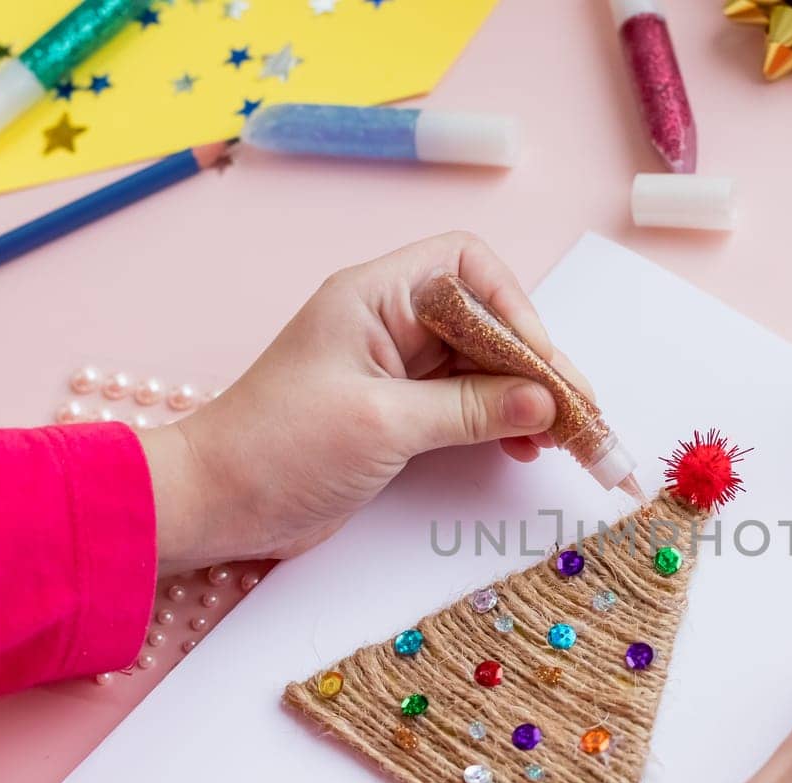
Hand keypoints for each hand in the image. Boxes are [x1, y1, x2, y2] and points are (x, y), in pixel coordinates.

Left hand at [139, 231, 591, 571]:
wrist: (212, 505)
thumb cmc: (277, 451)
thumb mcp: (383, 426)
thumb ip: (470, 410)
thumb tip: (546, 402)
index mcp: (374, 297)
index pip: (467, 268)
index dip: (514, 308)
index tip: (541, 367)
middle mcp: (387, 322)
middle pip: (485, 320)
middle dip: (535, 364)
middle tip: (579, 415)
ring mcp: (392, 368)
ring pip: (481, 365)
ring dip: (525, 397)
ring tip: (561, 439)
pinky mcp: (395, 411)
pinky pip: (465, 402)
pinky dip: (500, 421)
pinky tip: (523, 447)